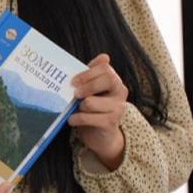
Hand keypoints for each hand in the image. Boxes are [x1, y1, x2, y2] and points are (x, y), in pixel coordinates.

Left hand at [69, 53, 127, 169]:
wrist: (102, 135)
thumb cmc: (93, 108)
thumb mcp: (92, 89)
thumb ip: (92, 74)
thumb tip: (104, 57)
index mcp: (114, 81)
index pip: (105, 69)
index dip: (87, 73)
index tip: (73, 81)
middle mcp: (120, 92)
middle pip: (107, 80)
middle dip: (87, 85)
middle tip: (75, 93)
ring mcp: (118, 108)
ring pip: (91, 102)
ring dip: (79, 106)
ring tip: (75, 108)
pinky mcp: (111, 123)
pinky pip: (88, 117)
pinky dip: (76, 118)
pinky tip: (72, 119)